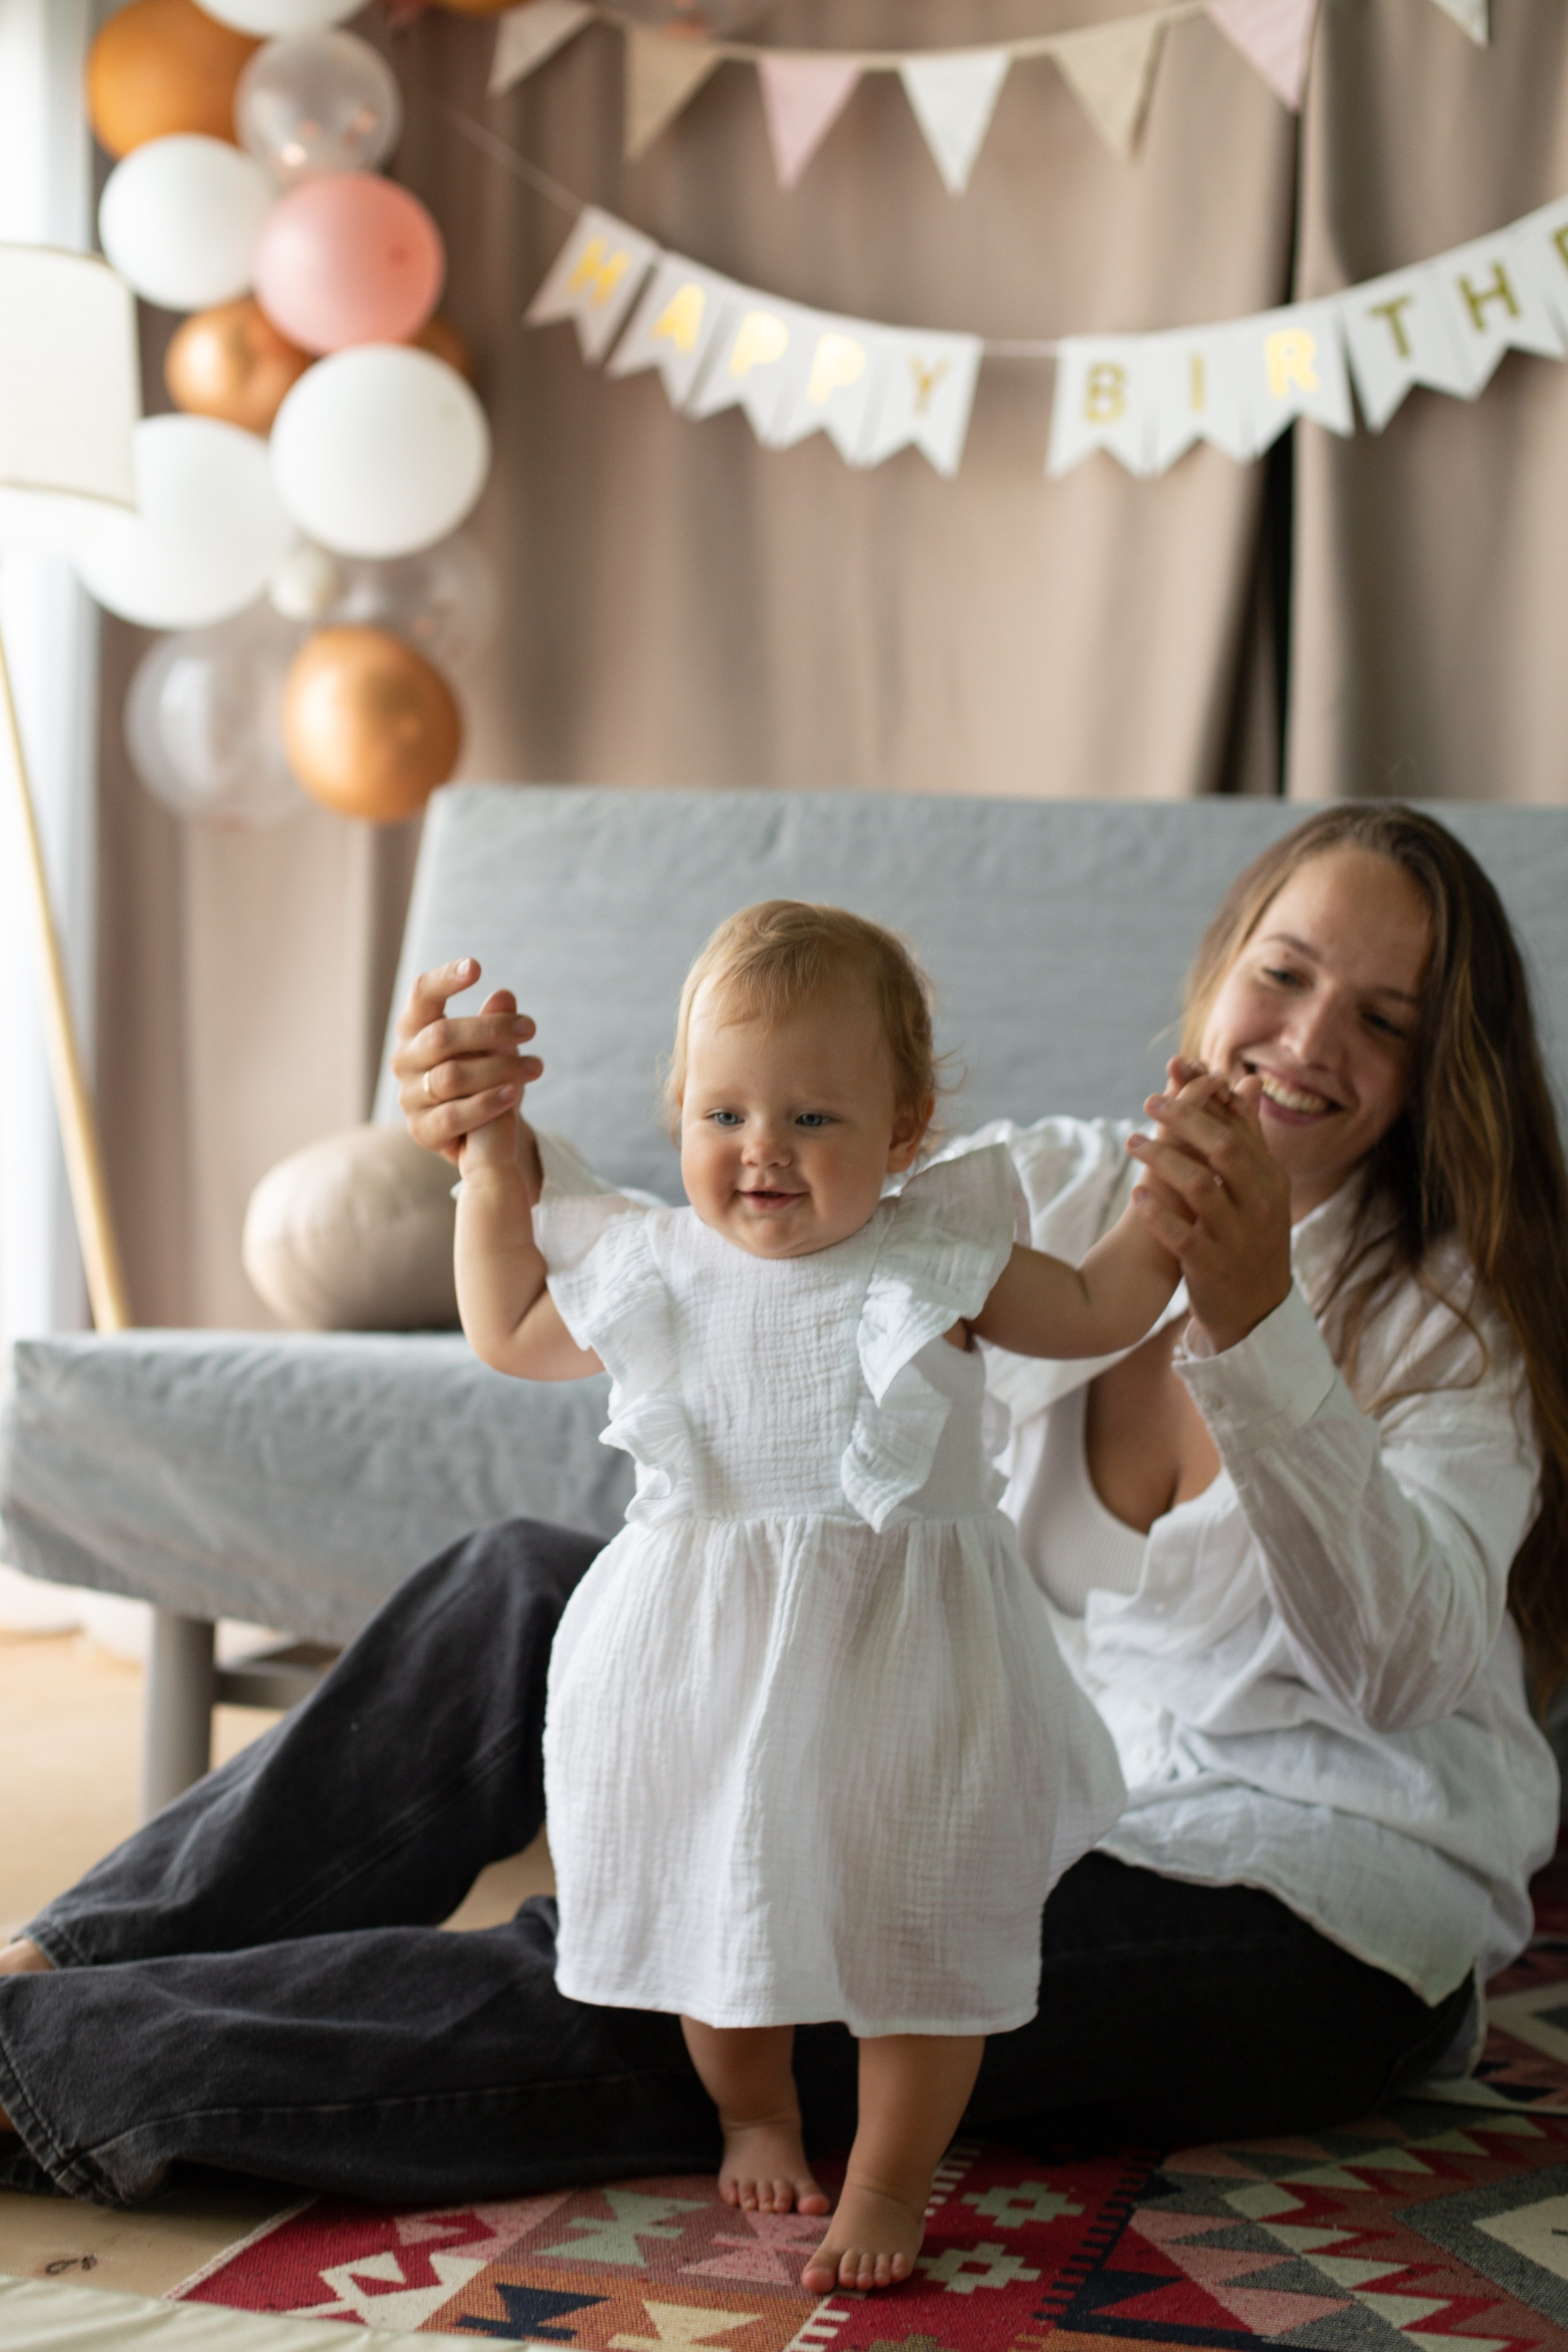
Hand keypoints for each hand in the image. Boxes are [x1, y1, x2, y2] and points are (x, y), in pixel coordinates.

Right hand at [392, 959, 542, 1170]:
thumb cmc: (480, 1075)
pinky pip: (453, 1115)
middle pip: (441, 1036)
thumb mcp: (492, 1046)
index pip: (421, 995)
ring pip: (451, 1076)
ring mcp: (409, 1096)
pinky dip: (486, 1103)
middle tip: (530, 1028)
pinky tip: (514, 1093)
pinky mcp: (422, 1130)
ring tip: (535, 1066)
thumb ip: (494, 1022)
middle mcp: (404, 1059)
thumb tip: (504, 996)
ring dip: (498, 1068)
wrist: (475, 1132)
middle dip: (490, 1030)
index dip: (444, 980)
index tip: (476, 967)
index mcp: (415, 1028)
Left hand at [1126, 1057, 1291, 1352]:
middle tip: (1149, 1101)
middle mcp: (1258, 1204)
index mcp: (1269, 1180)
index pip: (1241, 1125)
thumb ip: (1249, 1135)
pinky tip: (1136, 1197)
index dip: (1209, 1093)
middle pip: (1225, 1149)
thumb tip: (1246, 1081)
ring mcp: (1236, 1237)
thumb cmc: (1249, 1235)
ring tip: (1131, 1143)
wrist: (1257, 1312)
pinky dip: (1159, 1216)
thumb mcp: (1259, 1187)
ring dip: (1164, 1160)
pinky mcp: (1212, 1267)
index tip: (1178, 1068)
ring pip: (1201, 1189)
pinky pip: (1184, 1238)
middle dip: (1186, 1119)